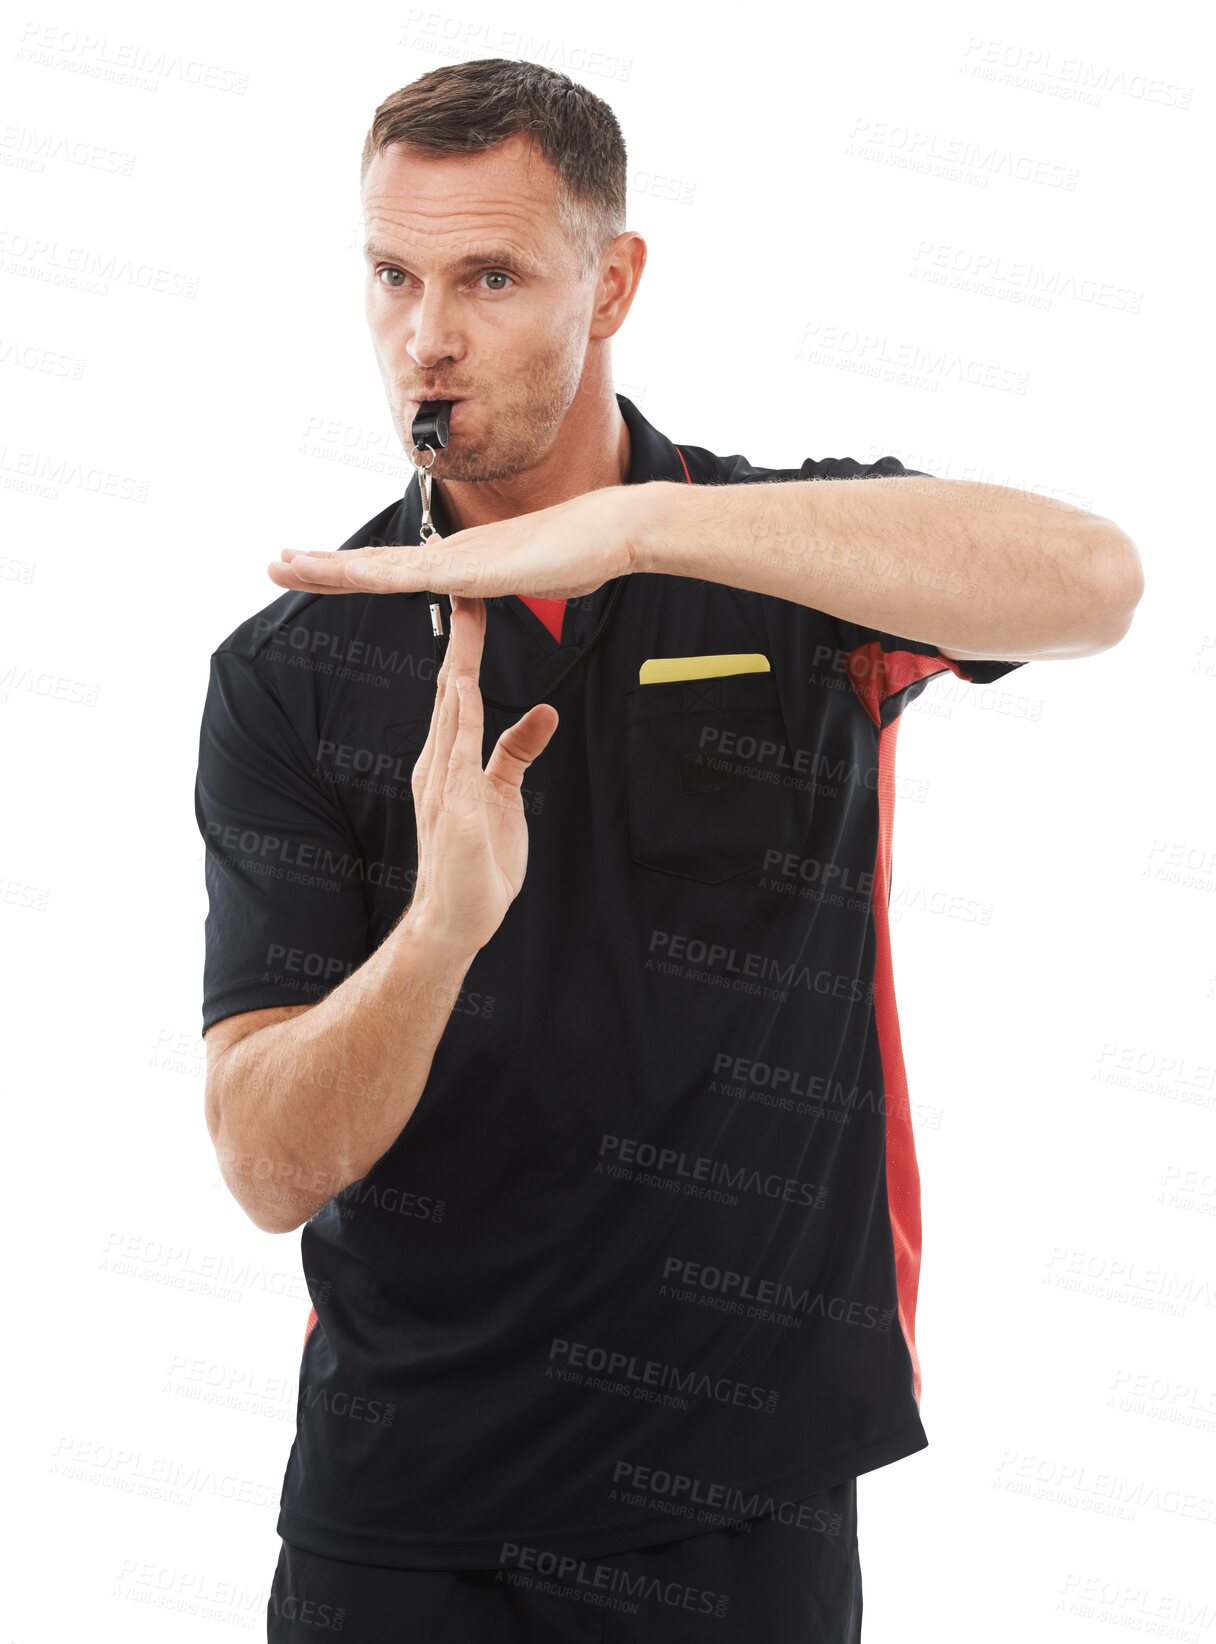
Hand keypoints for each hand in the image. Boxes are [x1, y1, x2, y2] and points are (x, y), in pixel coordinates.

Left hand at [266, 485, 639, 600]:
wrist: (613, 530)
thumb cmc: (585, 552)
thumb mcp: (537, 576)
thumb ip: (517, 578)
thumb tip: (519, 577)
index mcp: (462, 563)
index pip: (395, 572)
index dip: (353, 572)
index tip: (317, 572)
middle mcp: (450, 556)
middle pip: (373, 564)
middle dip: (321, 566)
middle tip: (275, 563)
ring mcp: (456, 559)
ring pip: (378, 567)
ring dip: (327, 567)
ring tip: (282, 564)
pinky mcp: (469, 568)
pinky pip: (408, 575)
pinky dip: (368, 573)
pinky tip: (339, 573)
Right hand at [408, 594, 557, 955]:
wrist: (455, 920)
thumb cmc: (478, 864)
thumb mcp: (505, 795)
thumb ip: (518, 751)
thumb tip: (544, 711)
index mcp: (446, 759)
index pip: (457, 691)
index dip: (466, 646)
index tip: (474, 605)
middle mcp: (437, 764)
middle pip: (450, 688)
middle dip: (460, 638)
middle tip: (466, 585)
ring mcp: (442, 785)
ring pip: (450, 710)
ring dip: (459, 662)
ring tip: (466, 618)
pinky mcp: (455, 810)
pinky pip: (457, 755)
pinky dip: (462, 719)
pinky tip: (466, 688)